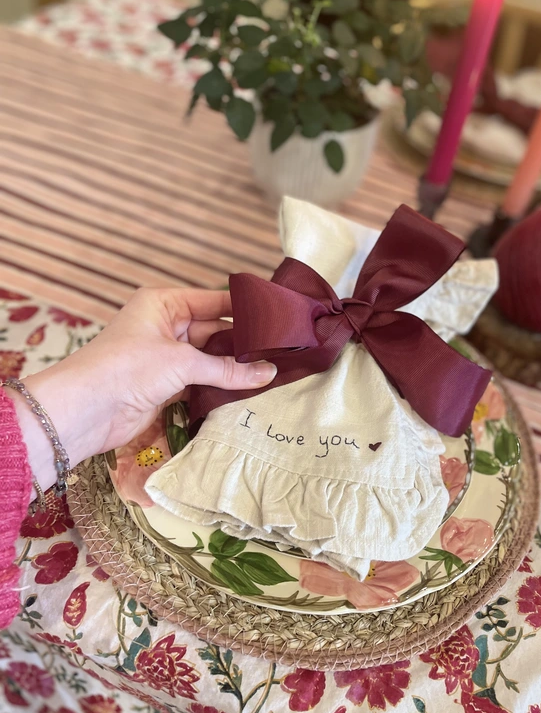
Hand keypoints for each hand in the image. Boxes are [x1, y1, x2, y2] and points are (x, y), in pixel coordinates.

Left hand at [8, 288, 275, 494]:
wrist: (85, 411)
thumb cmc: (126, 368)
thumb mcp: (181, 362)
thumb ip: (227, 368)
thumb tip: (269, 372)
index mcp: (165, 303)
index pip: (215, 300)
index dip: (246, 308)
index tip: (279, 315)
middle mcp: (166, 325)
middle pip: (215, 329)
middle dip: (245, 341)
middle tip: (284, 349)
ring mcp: (166, 356)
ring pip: (210, 357)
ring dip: (235, 366)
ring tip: (275, 369)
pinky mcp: (166, 384)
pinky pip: (202, 379)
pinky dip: (222, 384)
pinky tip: (250, 388)